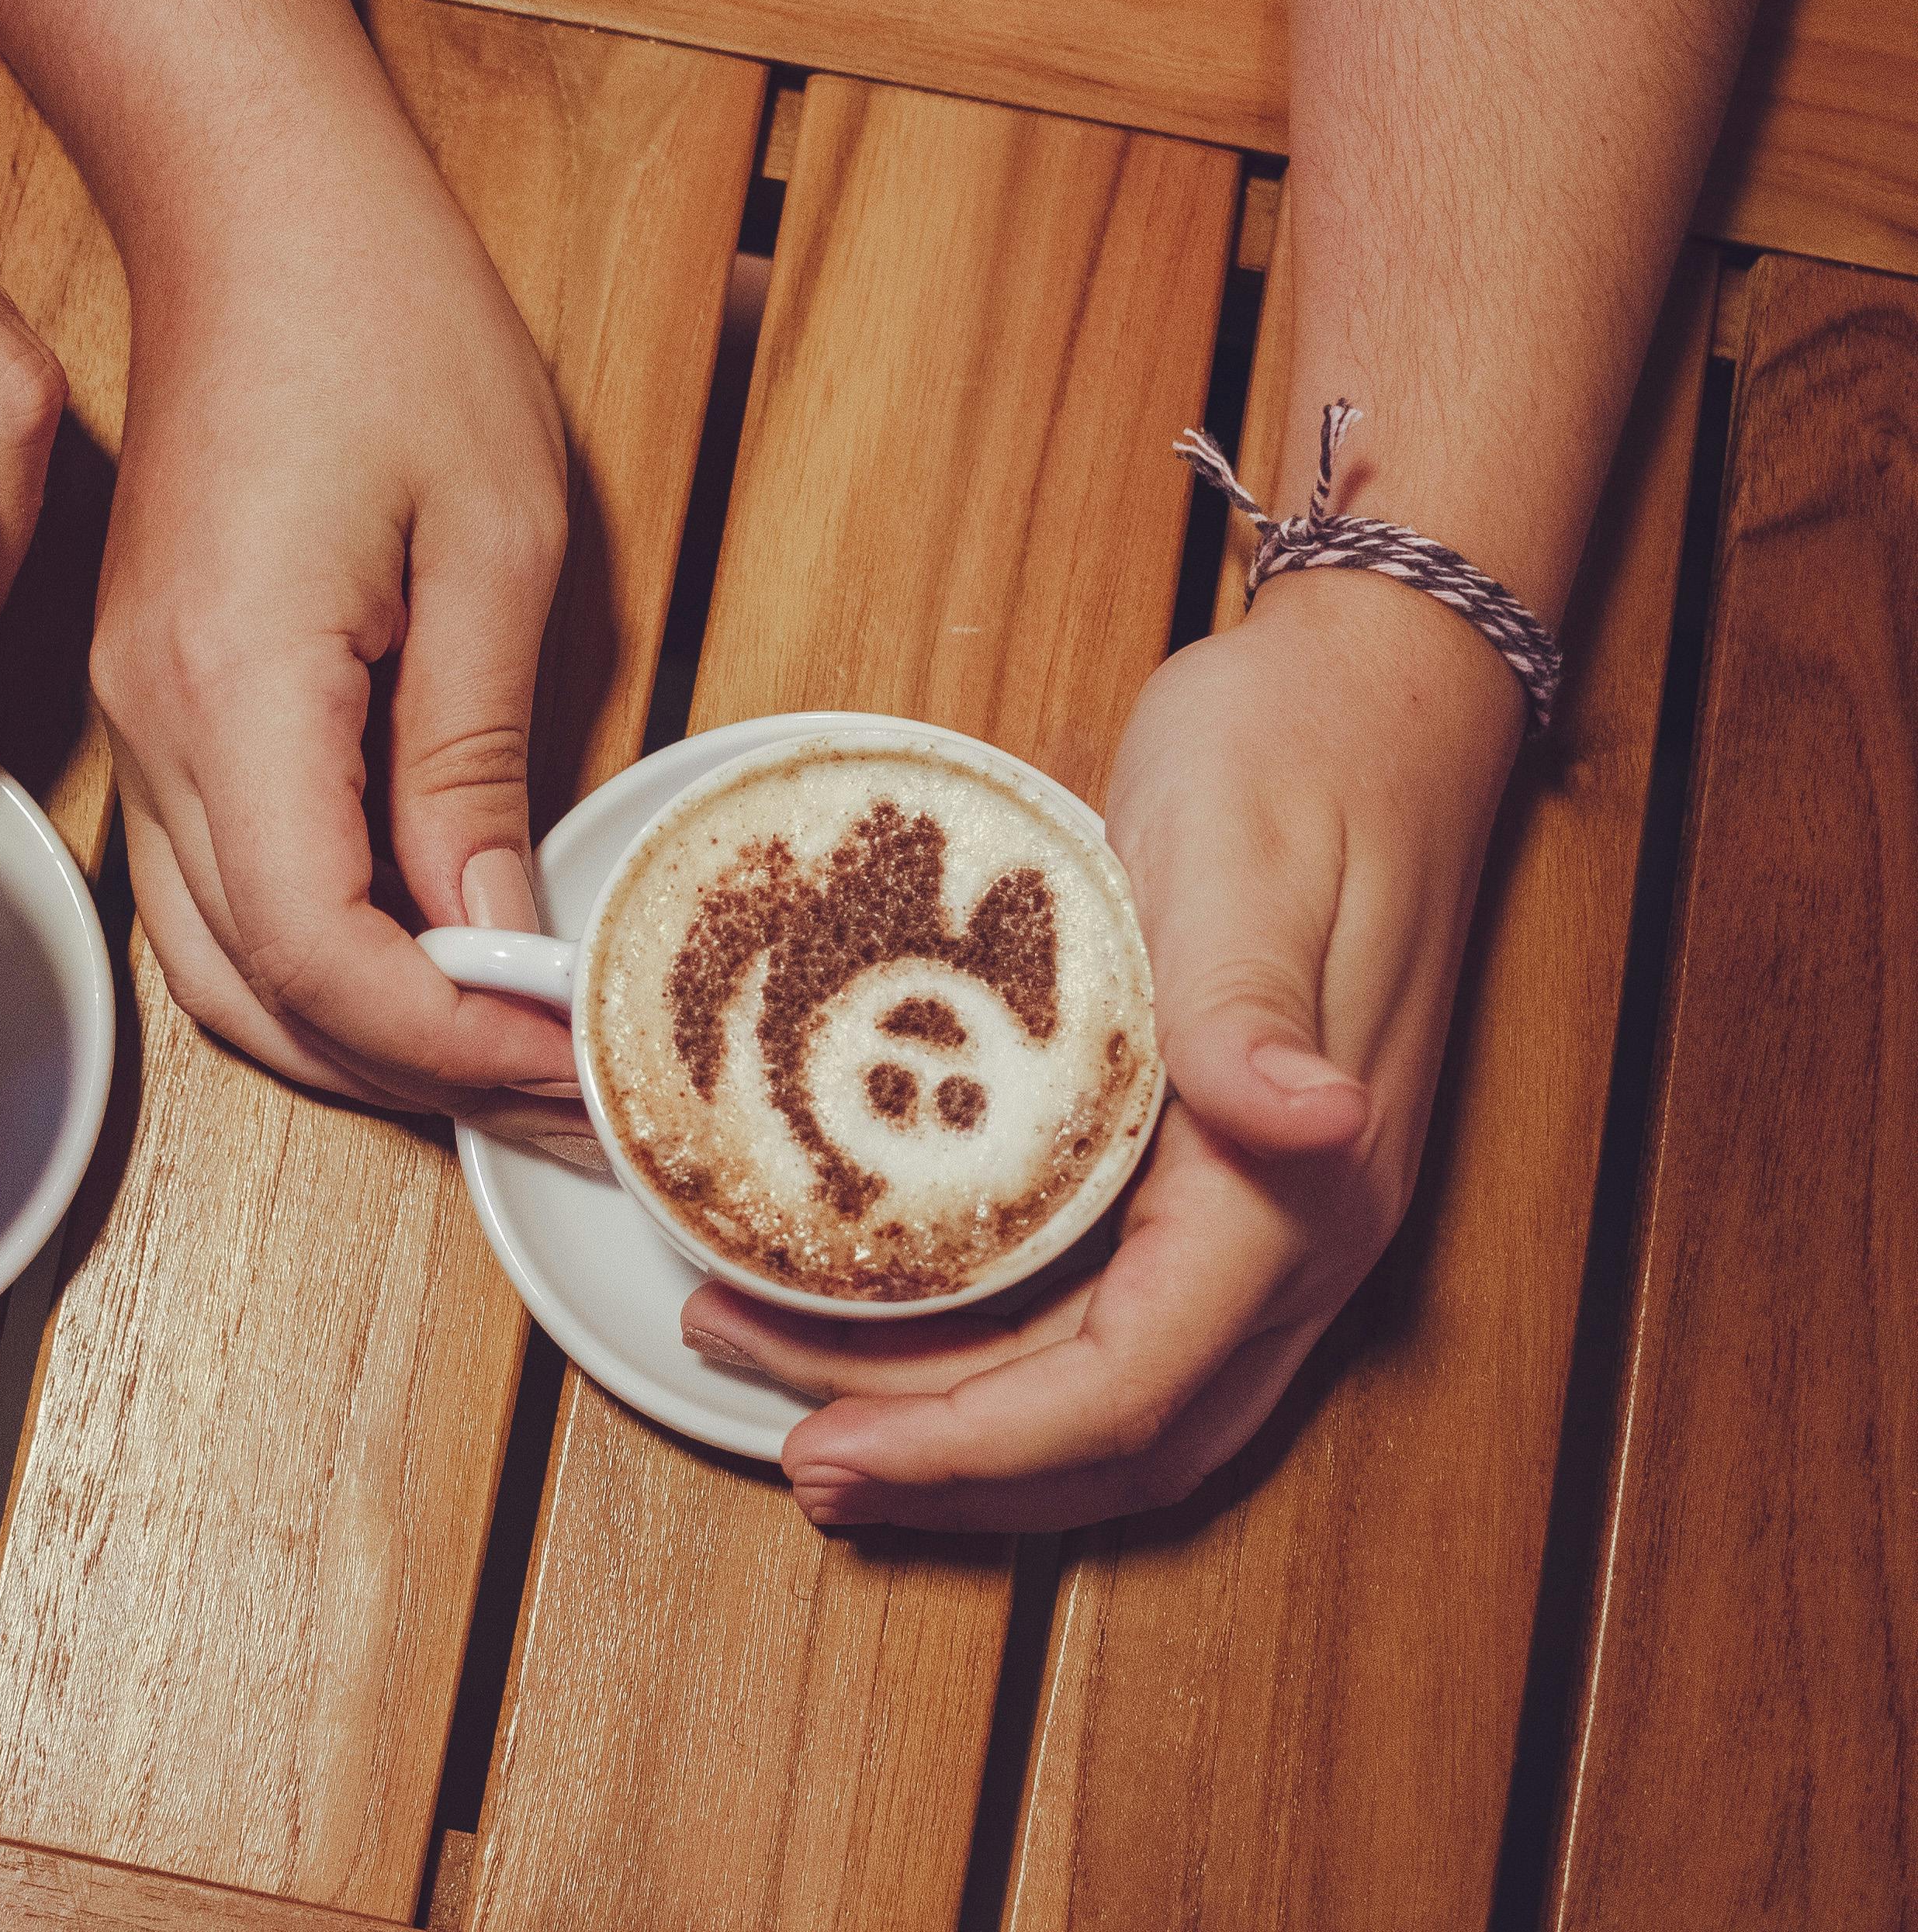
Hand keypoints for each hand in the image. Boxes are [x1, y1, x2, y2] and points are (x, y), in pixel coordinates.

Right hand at [92, 175, 578, 1111]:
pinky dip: (312, 959)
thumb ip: (478, 764)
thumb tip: (496, 939)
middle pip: (252, 994)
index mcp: (233, 686)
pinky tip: (424, 960)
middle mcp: (149, 725)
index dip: (449, 1042)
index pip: (319, 954)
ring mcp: (135, 718)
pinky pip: (212, 885)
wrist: (253, 206)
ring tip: (508, 1052)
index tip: (571, 1054)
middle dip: (411, 1076)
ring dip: (355, 1035)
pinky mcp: (156, 701)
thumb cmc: (383, 325)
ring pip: (217, 961)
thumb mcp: (491, 542)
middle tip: (567, 1097)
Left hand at [680, 573, 1523, 1529]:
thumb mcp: (1244, 861)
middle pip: (1115, 1433)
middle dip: (943, 1463)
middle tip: (784, 1446)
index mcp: (1297, 1184)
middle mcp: (1302, 1235)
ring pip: (1118, 1399)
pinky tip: (893, 1318)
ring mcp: (1274, 1215)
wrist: (1375, 695)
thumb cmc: (1302, 760)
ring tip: (793, 1386)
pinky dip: (999, 1357)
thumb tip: (1305, 1124)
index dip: (971, 1446)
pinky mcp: (1229, 1177)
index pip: (1126, 1389)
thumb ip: (1251, 1010)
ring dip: (961, 1424)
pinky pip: (1112, 1324)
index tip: (827, 1450)